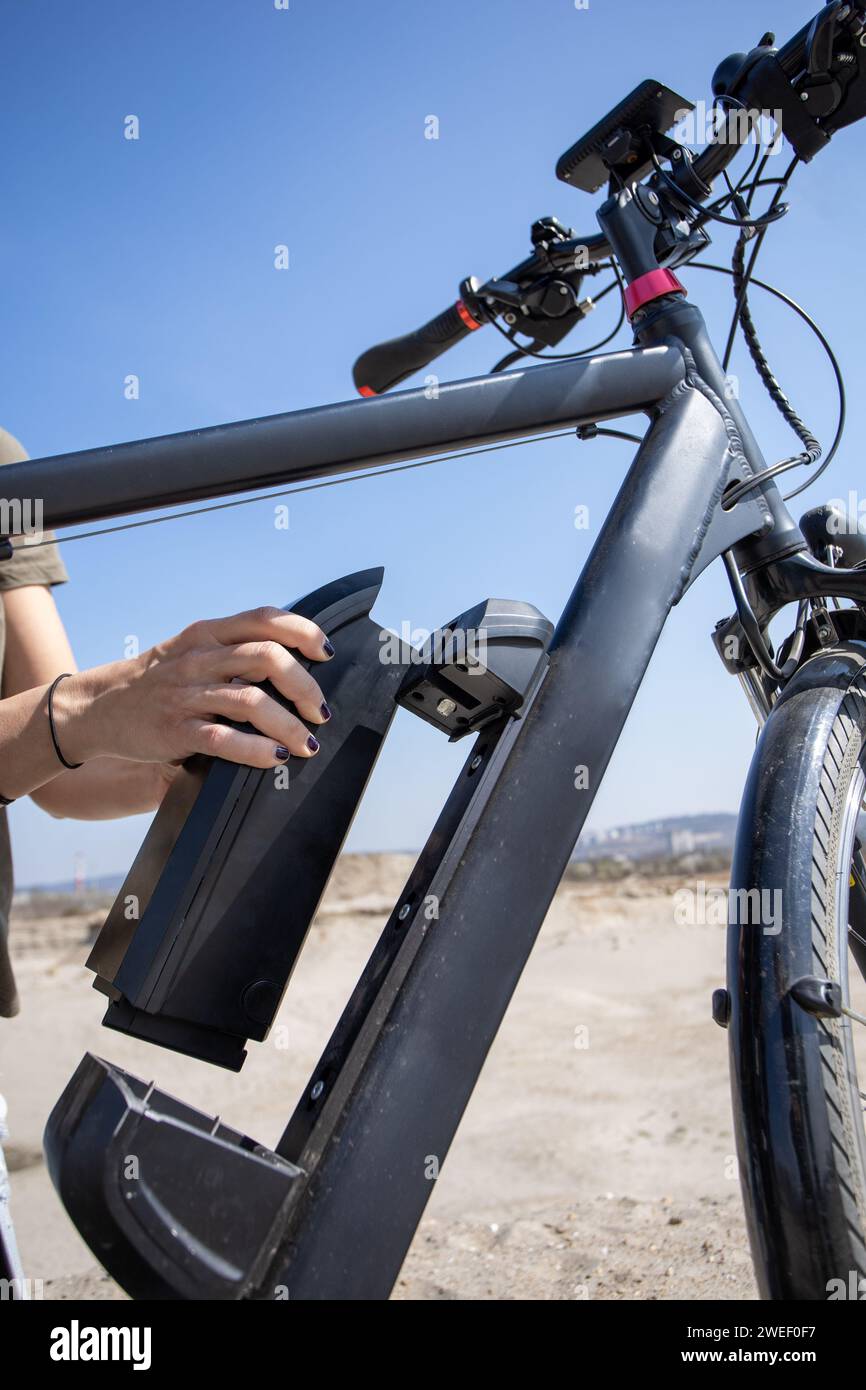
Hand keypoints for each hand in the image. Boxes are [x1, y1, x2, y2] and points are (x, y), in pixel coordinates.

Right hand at [54, 607, 333, 769]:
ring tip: (306, 743)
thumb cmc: (160, 681)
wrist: (101, 707)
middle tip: (319, 711)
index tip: (325, 653)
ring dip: (288, 725)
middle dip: (304, 686)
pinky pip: (223, 739)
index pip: (264, 618)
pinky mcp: (175, 730)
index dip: (302, 631)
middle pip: (267, 658)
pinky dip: (256, 750)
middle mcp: (199, 659)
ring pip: (251, 702)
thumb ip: (234, 650)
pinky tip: (275, 757)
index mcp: (208, 634)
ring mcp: (186, 694)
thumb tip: (296, 663)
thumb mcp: (193, 652)